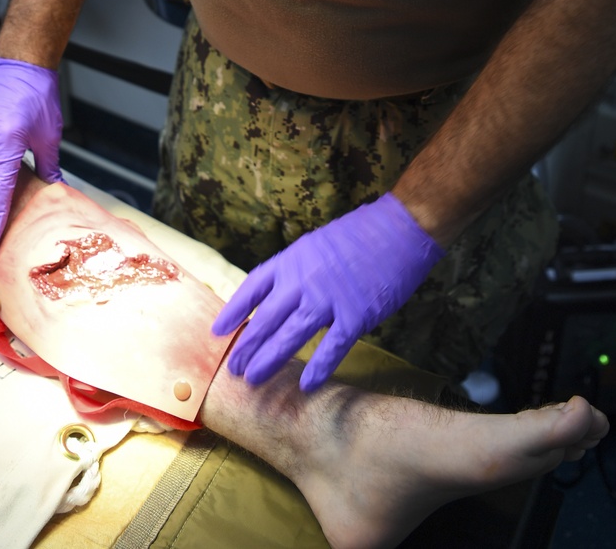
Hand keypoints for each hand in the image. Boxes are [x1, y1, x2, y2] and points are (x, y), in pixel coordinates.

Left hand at [211, 192, 443, 390]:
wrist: (397, 230)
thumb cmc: (359, 236)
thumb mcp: (316, 245)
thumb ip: (297, 271)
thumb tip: (280, 296)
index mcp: (292, 259)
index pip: (253, 287)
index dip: (234, 310)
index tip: (217, 331)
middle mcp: (304, 280)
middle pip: (266, 317)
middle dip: (247, 345)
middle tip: (233, 369)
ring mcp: (329, 298)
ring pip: (291, 335)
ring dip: (269, 359)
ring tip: (252, 380)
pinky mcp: (356, 315)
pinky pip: (333, 347)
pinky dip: (319, 367)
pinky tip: (306, 386)